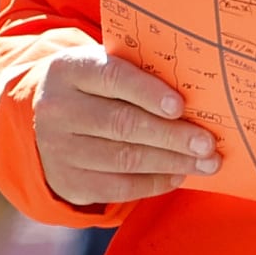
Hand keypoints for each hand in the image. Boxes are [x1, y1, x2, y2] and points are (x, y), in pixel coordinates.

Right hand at [32, 45, 219, 206]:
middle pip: (122, 124)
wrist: (47, 121)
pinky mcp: (68, 182)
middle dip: (172, 135)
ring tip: (205, 163)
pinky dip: (153, 183)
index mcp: (71, 69)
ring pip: (124, 158)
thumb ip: (141, 73)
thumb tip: (198, 94)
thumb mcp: (106, 66)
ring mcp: (58, 149)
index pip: (113, 78)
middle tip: (208, 143)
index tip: (181, 106)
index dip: (148, 92)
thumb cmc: (96, 88)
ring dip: (171, 162)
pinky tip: (178, 176)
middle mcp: (58, 109)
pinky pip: (118, 187)